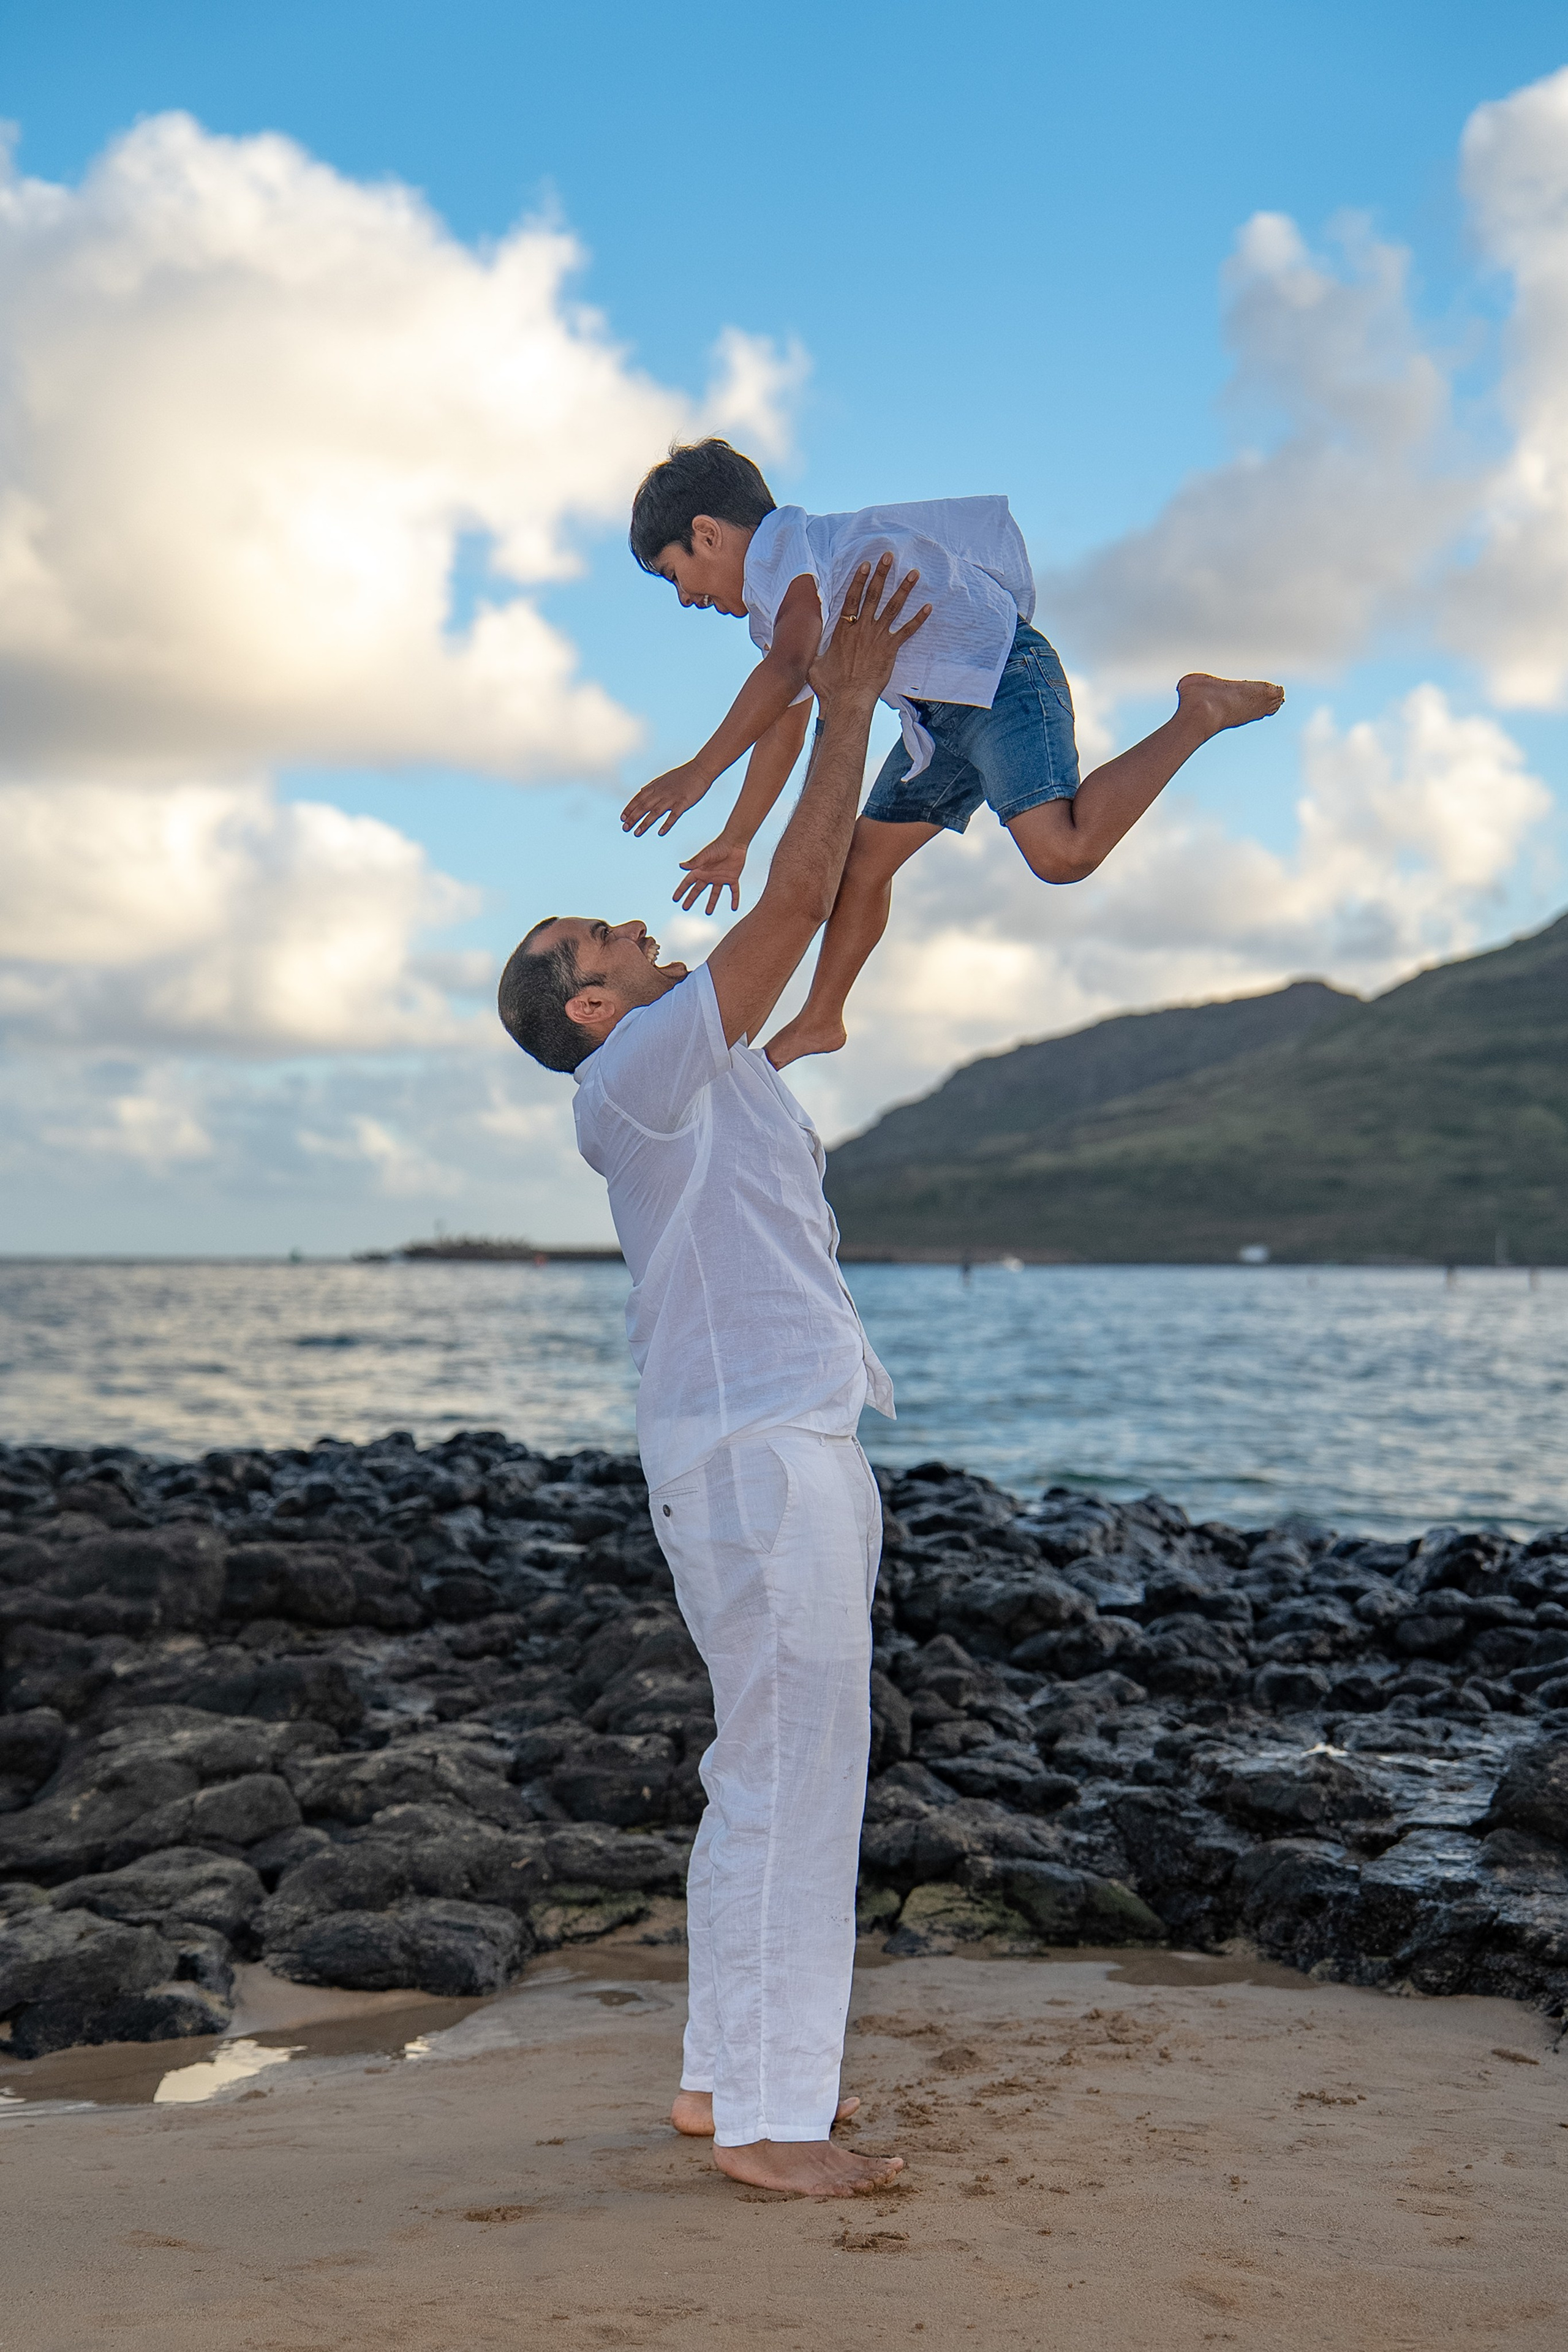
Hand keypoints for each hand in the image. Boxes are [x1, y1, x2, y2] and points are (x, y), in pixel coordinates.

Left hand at [621, 760, 711, 838]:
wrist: (700, 769)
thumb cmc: (682, 775)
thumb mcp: (664, 778)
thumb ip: (652, 786)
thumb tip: (641, 791)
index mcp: (656, 786)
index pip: (638, 798)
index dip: (629, 808)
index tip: (622, 818)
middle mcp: (661, 792)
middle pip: (643, 806)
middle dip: (633, 818)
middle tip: (624, 829)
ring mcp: (672, 798)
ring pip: (655, 812)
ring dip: (645, 823)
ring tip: (636, 833)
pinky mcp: (683, 803)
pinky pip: (673, 815)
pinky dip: (666, 824)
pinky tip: (660, 833)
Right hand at [673, 835, 748, 915]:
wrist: (735, 842)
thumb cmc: (719, 846)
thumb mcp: (706, 855)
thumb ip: (695, 862)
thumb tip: (680, 866)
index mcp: (701, 870)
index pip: (688, 882)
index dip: (681, 890)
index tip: (675, 899)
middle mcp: (709, 875)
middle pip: (698, 890)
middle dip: (691, 898)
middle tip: (685, 908)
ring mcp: (721, 878)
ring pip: (715, 893)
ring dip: (711, 903)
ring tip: (708, 912)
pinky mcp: (732, 878)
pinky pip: (734, 891)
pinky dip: (734, 899)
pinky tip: (734, 908)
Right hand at [807, 553, 931, 708]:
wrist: (848, 699)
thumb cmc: (829, 686)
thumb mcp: (813, 665)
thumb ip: (813, 652)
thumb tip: (800, 649)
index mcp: (843, 630)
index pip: (852, 598)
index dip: (859, 580)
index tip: (865, 564)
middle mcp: (862, 629)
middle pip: (873, 595)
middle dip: (881, 574)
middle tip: (889, 557)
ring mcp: (877, 637)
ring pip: (892, 608)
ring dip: (903, 589)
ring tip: (913, 573)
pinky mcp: (890, 649)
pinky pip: (907, 631)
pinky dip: (918, 619)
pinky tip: (928, 607)